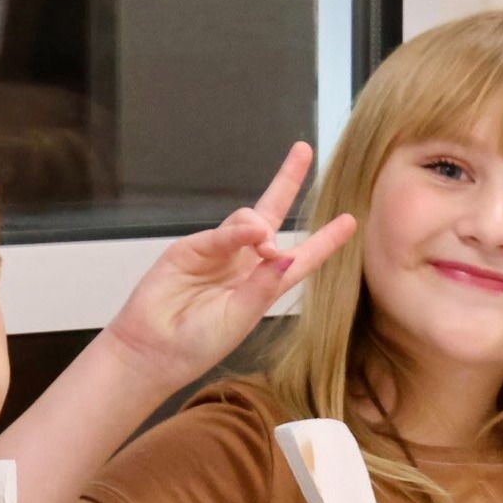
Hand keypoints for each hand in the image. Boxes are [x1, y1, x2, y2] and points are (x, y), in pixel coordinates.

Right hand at [102, 142, 355, 390]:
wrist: (152, 351)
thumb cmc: (196, 345)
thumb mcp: (239, 320)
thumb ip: (263, 287)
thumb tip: (288, 253)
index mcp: (262, 287)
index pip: (301, 259)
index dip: (325, 240)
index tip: (350, 221)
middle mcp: (243, 265)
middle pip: (272, 216)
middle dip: (287, 182)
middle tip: (303, 151)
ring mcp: (217, 254)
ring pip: (248, 219)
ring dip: (261, 225)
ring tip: (264, 245)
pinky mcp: (191, 249)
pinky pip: (221, 233)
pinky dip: (236, 232)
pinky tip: (250, 235)